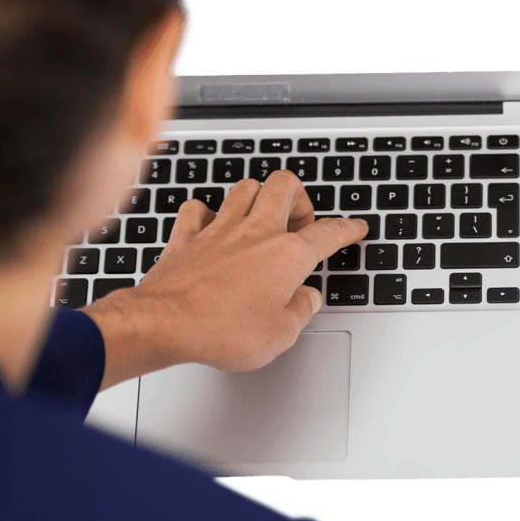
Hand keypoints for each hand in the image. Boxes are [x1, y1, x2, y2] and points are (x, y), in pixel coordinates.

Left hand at [104, 169, 367, 374]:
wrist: (164, 323)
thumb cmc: (221, 330)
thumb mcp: (280, 335)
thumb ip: (300, 311)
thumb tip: (307, 299)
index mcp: (286, 255)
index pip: (328, 233)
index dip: (347, 228)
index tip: (355, 227)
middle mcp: (255, 233)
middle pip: (285, 185)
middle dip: (299, 196)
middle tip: (300, 220)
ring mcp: (219, 230)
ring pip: (245, 187)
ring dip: (258, 196)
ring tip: (261, 215)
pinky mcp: (187, 236)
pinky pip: (198, 208)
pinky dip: (206, 213)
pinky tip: (210, 226)